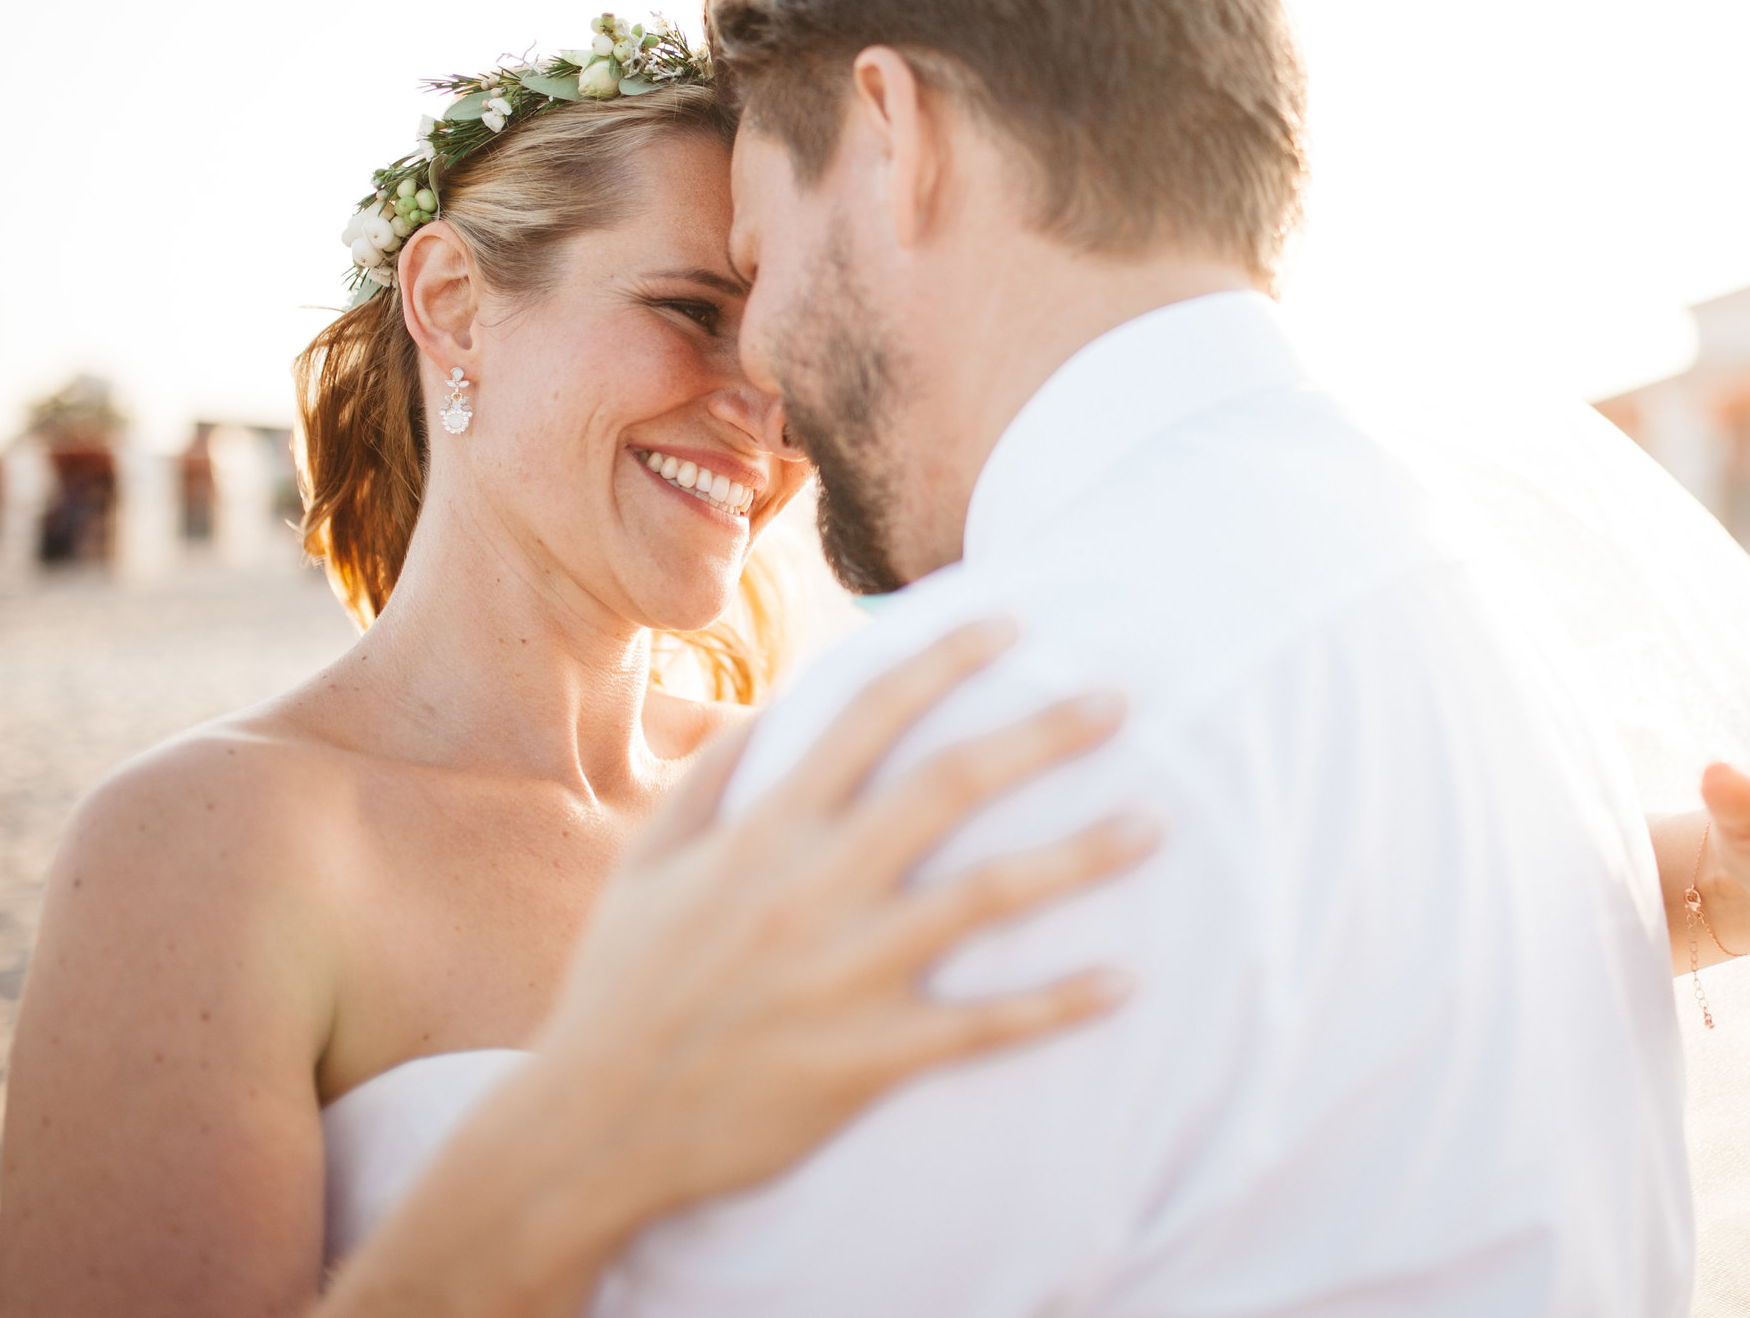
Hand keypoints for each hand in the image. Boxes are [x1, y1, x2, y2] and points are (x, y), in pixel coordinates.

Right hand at [533, 618, 1157, 1232]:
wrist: (594, 1127)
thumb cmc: (624, 985)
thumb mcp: (649, 864)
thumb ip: (717, 775)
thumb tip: (778, 705)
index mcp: (764, 830)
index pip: (869, 715)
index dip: (945, 659)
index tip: (1012, 621)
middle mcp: (814, 887)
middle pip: (950, 787)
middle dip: (1042, 735)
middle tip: (1119, 699)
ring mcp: (848, 974)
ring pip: (986, 899)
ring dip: (1079, 857)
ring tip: (1155, 824)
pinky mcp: (870, 1058)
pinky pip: (982, 1028)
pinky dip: (1056, 1006)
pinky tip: (1123, 981)